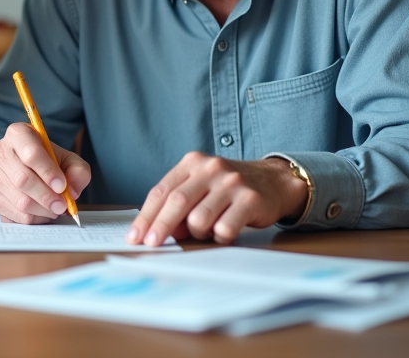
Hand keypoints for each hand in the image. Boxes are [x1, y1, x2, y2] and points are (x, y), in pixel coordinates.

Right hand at [0, 122, 90, 223]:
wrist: (24, 167)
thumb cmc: (48, 161)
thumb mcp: (68, 158)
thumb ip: (78, 171)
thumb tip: (71, 191)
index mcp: (18, 134)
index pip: (31, 153)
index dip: (48, 172)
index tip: (62, 186)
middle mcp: (0, 152)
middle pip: (23, 180)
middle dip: (47, 197)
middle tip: (62, 205)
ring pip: (20, 201)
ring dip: (43, 210)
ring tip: (55, 208)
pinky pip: (15, 215)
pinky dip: (34, 219)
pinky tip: (42, 212)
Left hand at [126, 154, 307, 245]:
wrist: (273, 180)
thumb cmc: (227, 188)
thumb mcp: (200, 187)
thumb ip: (179, 204)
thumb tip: (158, 232)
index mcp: (192, 162)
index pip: (161, 191)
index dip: (146, 216)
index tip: (135, 237)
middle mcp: (210, 168)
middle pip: (176, 202)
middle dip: (160, 227)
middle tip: (150, 245)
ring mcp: (232, 183)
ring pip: (200, 218)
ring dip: (197, 234)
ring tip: (206, 231)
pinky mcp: (250, 199)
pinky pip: (225, 228)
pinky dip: (220, 237)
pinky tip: (225, 232)